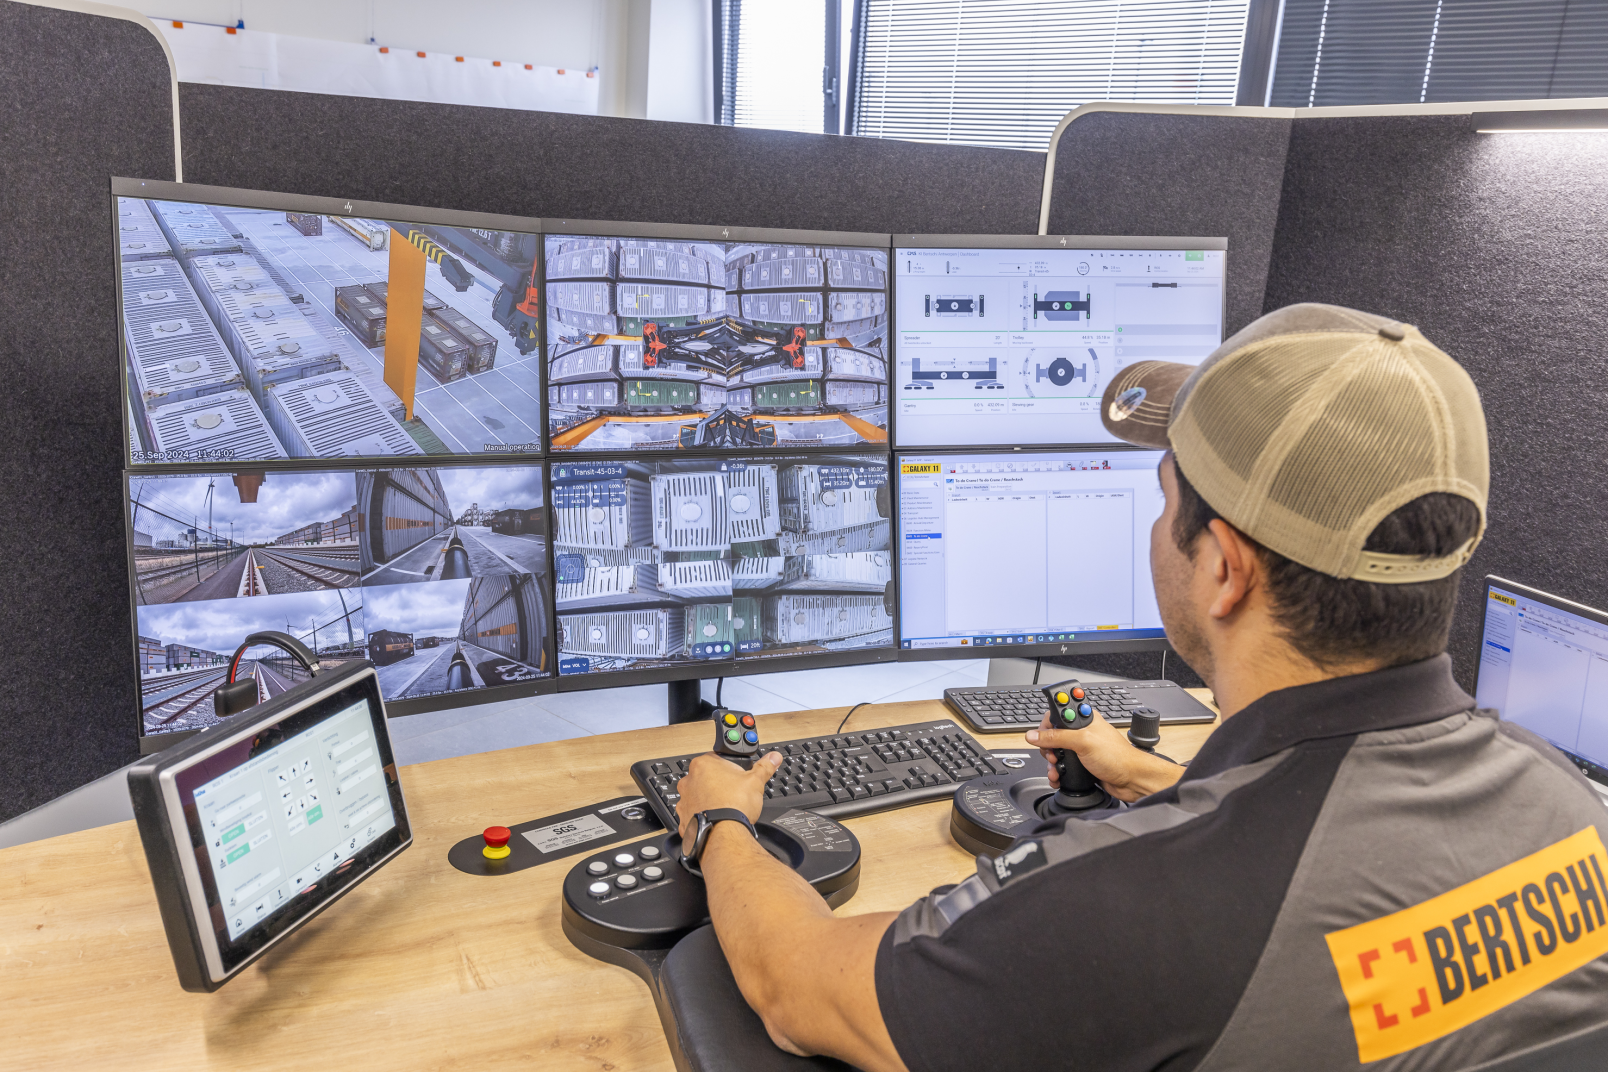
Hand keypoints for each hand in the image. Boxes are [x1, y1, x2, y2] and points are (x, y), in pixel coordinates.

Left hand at [675, 750, 783, 841]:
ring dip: (708, 799)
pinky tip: (715, 818)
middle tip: (732, 793)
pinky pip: (693, 813)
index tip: (736, 777)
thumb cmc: (734, 805)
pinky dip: (702, 815)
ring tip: (724, 807)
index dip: (729, 768)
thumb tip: (773, 757)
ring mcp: (683, 800)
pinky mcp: (683, 818)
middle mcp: (689, 780)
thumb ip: (764, 767)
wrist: (724, 834)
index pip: (716, 759)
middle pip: (705, 778)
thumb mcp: (755, 781)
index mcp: (703, 764)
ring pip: (697, 795)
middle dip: (718, 784)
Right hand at [1025, 709, 1182, 801]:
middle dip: (1048, 748)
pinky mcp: (1082, 764)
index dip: (1046, 725)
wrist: (1131, 780)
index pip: (1056, 714)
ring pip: (1057, 753)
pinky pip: (1063, 766)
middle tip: (1053, 755)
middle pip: (1053, 735)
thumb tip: (1034, 735)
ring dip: (1052, 763)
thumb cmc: (1117, 757)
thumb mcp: (1083, 742)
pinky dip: (1058, 773)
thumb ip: (1056, 737)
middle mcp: (1082, 732)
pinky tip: (1058, 777)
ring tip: (1055, 769)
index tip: (1042, 736)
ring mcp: (1081, 748)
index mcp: (1084, 718)